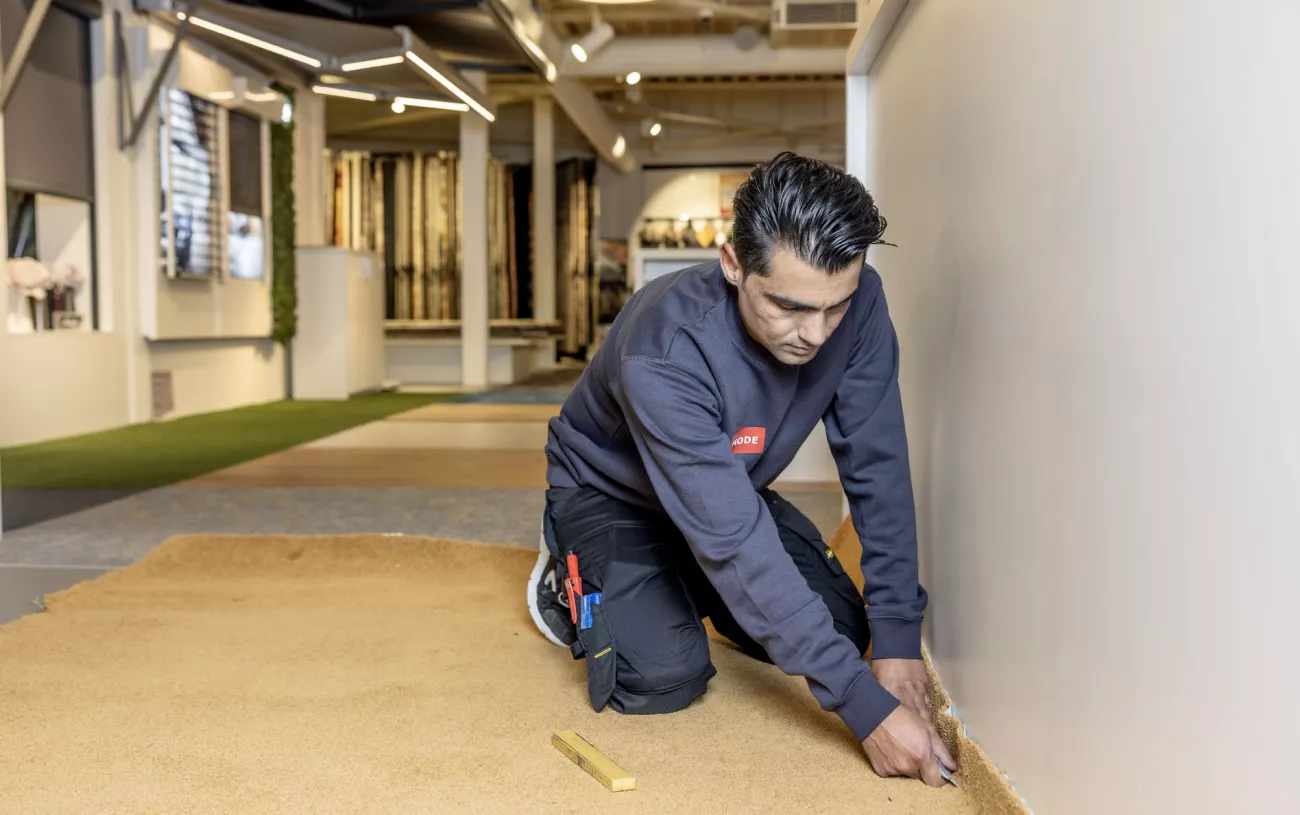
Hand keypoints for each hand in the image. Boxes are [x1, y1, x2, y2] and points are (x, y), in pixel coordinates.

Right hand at [871, 658, 955, 777]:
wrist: (873, 713)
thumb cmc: (902, 716)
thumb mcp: (927, 729)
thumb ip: (942, 751)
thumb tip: (952, 766)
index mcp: (922, 757)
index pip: (936, 782)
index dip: (939, 778)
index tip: (939, 772)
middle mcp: (907, 767)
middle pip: (920, 777)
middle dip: (921, 767)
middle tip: (916, 751)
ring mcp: (893, 770)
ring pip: (906, 774)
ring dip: (907, 766)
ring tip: (901, 748)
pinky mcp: (881, 770)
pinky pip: (892, 772)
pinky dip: (893, 765)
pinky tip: (890, 751)